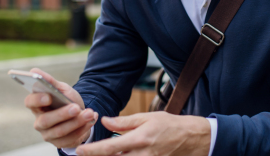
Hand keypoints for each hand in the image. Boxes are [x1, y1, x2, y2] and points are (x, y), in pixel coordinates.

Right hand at [24, 68, 97, 147]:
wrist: (78, 113)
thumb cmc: (65, 99)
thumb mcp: (61, 88)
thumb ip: (49, 81)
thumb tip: (33, 71)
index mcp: (36, 105)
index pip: (29, 102)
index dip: (37, 100)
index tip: (48, 96)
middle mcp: (39, 122)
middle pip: (46, 120)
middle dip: (62, 114)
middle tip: (76, 107)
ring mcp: (48, 134)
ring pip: (60, 131)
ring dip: (77, 122)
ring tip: (90, 113)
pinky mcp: (59, 143)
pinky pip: (70, 139)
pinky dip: (83, 129)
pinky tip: (91, 120)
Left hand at [75, 112, 210, 155]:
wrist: (189, 138)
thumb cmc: (168, 125)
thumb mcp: (146, 117)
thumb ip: (124, 122)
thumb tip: (105, 121)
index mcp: (139, 139)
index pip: (110, 148)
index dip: (92, 151)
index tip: (79, 150)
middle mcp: (142, 155)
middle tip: (84, 153)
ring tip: (98, 154)